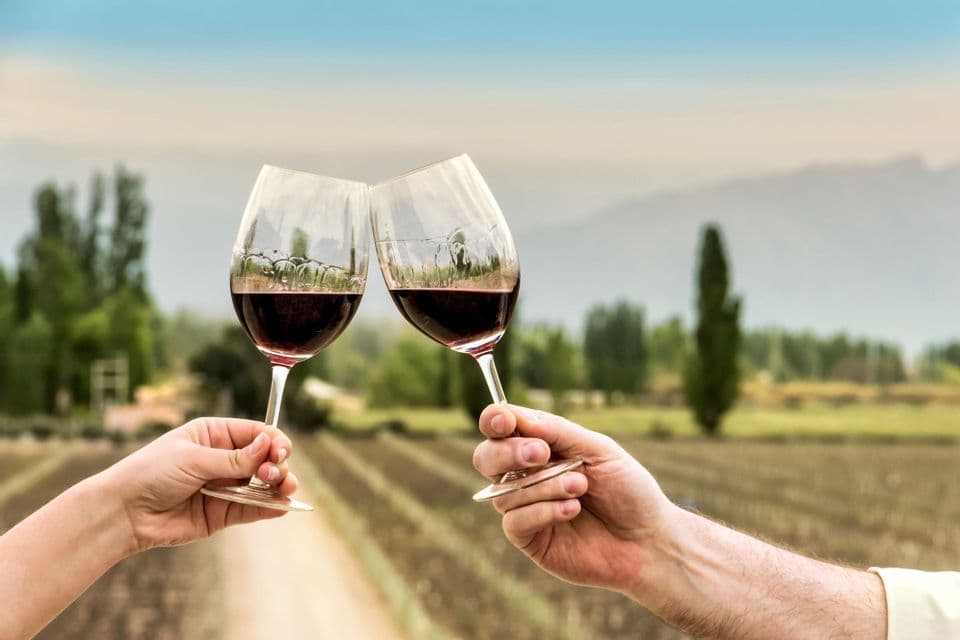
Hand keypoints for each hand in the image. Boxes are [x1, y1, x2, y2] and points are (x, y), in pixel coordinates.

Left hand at [102, 417, 300, 551]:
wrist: (123, 512)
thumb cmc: (151, 473)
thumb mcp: (193, 459)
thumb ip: (233, 458)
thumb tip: (268, 446)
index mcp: (215, 435)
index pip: (256, 433)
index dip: (273, 442)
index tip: (281, 452)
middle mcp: (223, 459)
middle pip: (265, 459)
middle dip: (277, 465)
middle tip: (274, 474)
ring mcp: (224, 486)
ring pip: (262, 484)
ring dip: (278, 486)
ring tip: (286, 489)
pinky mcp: (222, 513)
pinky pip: (251, 509)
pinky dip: (269, 508)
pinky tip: (282, 507)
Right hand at [473, 404, 674, 592]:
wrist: (649, 540)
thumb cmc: (628, 489)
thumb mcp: (598, 449)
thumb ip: (556, 431)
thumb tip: (514, 416)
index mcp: (541, 446)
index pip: (501, 428)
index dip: (495, 421)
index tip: (504, 422)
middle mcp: (526, 475)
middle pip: (486, 457)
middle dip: (507, 452)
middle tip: (542, 454)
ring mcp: (525, 507)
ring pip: (505, 490)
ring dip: (544, 485)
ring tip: (580, 487)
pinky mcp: (529, 539)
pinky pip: (513, 520)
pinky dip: (542, 511)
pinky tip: (571, 510)